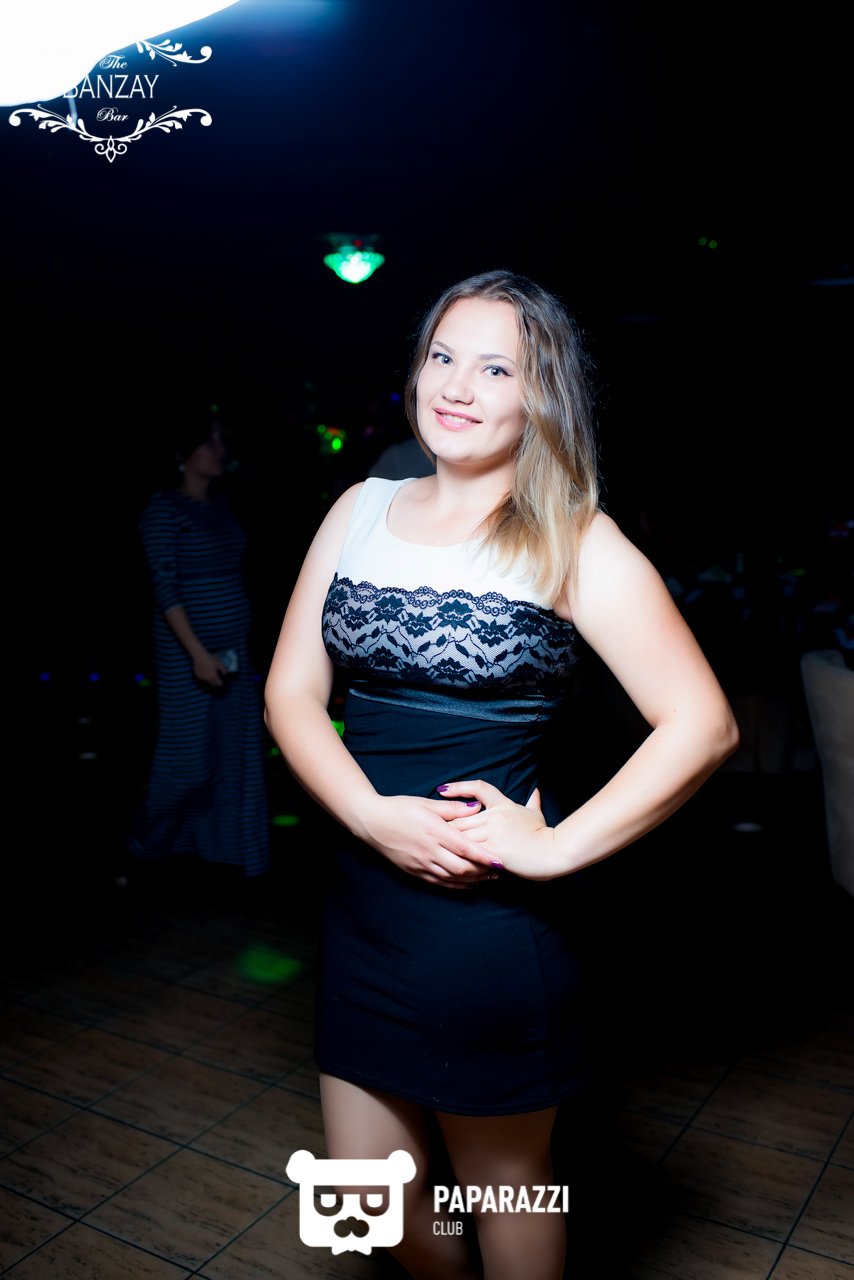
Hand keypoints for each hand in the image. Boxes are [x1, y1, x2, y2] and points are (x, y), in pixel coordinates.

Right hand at [193, 650, 226, 686]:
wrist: (200, 656)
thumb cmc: (210, 659)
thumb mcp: (219, 663)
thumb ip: (223, 670)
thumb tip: (225, 674)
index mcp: (213, 676)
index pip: (218, 683)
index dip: (220, 683)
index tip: (222, 682)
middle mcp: (207, 679)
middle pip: (213, 684)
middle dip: (215, 683)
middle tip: (217, 680)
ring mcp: (202, 678)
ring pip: (207, 681)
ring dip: (210, 679)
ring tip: (211, 675)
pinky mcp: (198, 675)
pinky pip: (203, 678)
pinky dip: (205, 677)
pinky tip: (206, 672)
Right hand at [355, 793, 500, 888]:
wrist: (371, 822)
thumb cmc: (399, 808)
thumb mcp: (427, 803)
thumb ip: (453, 808)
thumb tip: (477, 808)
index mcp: (434, 831)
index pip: (464, 848)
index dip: (484, 856)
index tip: (499, 860)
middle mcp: (429, 851)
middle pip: (461, 868)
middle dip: (482, 872)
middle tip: (498, 871)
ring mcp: (421, 863)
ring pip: (451, 878)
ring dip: (472, 880)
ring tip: (487, 878)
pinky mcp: (414, 871)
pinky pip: (439, 883)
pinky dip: (456, 885)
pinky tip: (467, 884)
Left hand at [441, 779, 560, 880]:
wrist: (553, 852)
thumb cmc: (544, 835)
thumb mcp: (536, 814)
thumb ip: (533, 802)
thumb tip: (536, 790)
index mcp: (503, 804)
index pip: (478, 788)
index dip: (459, 786)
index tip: (442, 789)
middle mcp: (495, 816)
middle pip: (461, 816)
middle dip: (445, 824)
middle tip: (428, 828)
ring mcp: (493, 832)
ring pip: (462, 834)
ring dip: (447, 841)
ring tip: (433, 845)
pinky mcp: (493, 850)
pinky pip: (470, 853)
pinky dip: (458, 857)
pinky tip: (447, 861)